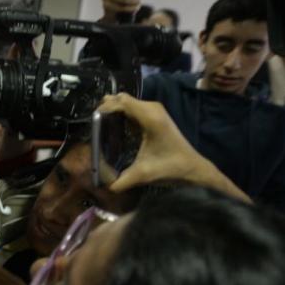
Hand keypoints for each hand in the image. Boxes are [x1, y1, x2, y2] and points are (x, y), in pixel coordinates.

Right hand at [97, 93, 248, 201]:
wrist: (192, 167)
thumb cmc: (170, 168)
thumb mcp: (143, 175)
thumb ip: (121, 181)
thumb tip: (103, 186)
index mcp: (150, 118)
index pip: (122, 102)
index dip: (105, 108)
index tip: (93, 120)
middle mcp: (153, 109)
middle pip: (123, 98)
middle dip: (108, 107)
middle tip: (95, 123)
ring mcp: (155, 110)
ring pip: (128, 101)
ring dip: (115, 108)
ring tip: (102, 124)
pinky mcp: (156, 114)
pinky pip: (134, 106)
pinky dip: (123, 112)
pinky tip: (116, 125)